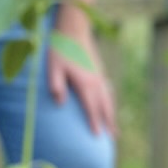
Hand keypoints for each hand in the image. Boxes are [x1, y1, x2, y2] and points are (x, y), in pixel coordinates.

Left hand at [48, 5, 117, 136]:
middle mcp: (95, 82)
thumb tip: (60, 104)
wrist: (74, 28)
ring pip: (108, 100)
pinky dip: (110, 103)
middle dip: (108, 123)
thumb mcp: (52, 66)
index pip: (91, 108)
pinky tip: (109, 107)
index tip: (98, 137)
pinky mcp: (98, 71)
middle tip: (113, 138)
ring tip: (115, 129)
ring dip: (112, 115)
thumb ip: (56, 84)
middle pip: (104, 107)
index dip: (95, 123)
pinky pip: (107, 92)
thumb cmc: (60, 48)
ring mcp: (99, 76)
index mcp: (85, 83)